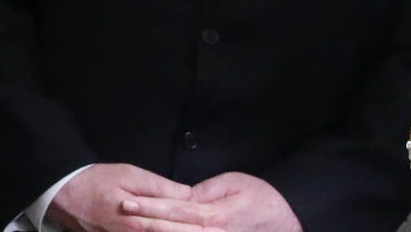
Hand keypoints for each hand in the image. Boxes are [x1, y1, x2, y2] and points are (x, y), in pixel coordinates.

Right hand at [47, 164, 224, 231]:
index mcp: (141, 223)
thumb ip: (162, 189)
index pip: (180, 229)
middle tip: (221, 231)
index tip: (223, 228)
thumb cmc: (97, 181)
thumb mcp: (130, 175)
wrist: (62, 194)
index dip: (203, 230)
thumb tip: (191, 197)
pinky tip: (172, 231)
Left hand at [122, 172, 297, 231]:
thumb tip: (180, 196)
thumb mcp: (232, 184)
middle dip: (144, 224)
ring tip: (132, 228)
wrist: (289, 220)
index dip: (148, 207)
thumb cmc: (262, 198)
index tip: (126, 203)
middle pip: (171, 231)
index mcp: (214, 216)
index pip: (174, 210)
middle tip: (120, 216)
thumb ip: (202, 192)